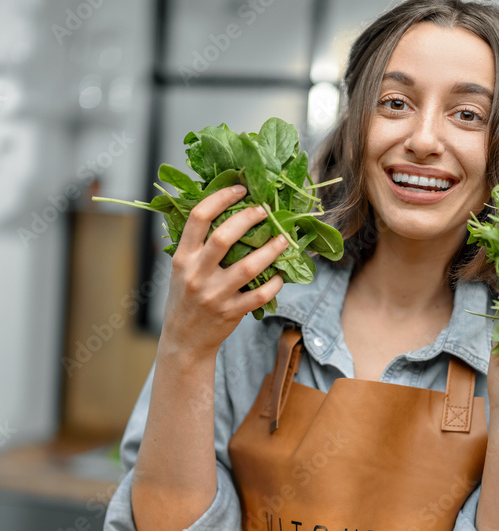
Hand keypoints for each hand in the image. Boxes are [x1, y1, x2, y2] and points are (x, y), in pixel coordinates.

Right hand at [161, 184, 287, 358]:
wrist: (184, 341)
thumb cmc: (185, 299)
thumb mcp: (181, 270)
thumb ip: (197, 246)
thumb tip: (224, 211)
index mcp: (183, 258)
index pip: (198, 218)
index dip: (221, 198)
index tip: (240, 189)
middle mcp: (197, 274)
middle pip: (224, 237)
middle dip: (249, 219)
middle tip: (266, 210)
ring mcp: (215, 295)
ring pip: (249, 266)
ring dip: (271, 249)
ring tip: (284, 239)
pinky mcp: (231, 312)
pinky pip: (260, 294)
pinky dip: (275, 283)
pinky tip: (281, 275)